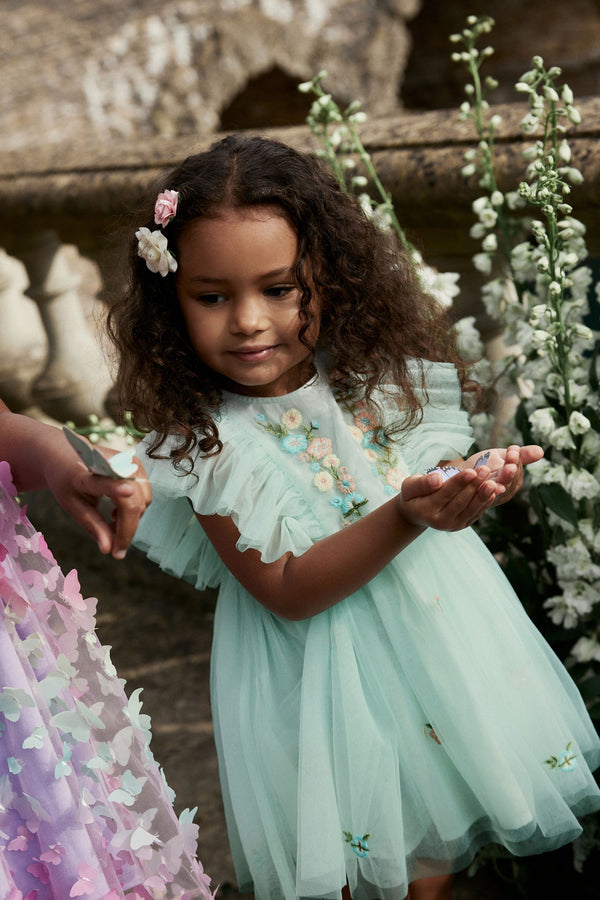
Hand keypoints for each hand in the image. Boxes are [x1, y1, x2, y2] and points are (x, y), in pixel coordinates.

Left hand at [43, 444, 151, 558]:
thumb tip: (109, 550)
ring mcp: (128, 462)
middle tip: (115, 550)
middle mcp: (112, 464)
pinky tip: (116, 513)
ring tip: (111, 525)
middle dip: (127, 530)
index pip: (102, 480)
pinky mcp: (138, 465)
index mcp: (86, 474)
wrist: (67, 455)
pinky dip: (135, 510)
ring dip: (132, 520)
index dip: (115, 487)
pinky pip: (145, 496)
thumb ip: (92, 526)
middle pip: (131, 502)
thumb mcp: (71, 505)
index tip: (126, 491)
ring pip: (142, 501)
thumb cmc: (66, 481)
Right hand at [398, 464, 500, 531]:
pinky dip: (485, 503)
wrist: (416, 512)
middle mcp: (440, 522)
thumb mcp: (410, 485)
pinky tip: (494, 492)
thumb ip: (422, 483)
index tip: (472, 470)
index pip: (446, 494)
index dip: (459, 482)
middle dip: (474, 485)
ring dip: (483, 495)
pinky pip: (476, 513)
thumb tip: (437, 479)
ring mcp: (453, 526)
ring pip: (471, 509)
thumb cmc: (413, 494)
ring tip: (493, 482)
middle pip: (461, 502)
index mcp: (426, 511)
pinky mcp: (462, 525)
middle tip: (486, 470)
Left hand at [464, 444, 543, 505]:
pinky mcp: (478, 498)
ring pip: (498, 488)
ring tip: (501, 474)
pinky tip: (486, 484)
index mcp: (514, 480)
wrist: (464, 474)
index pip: (517, 470)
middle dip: (510, 471)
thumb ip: (521, 455)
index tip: (513, 450)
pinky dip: (485, 490)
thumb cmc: (486, 464)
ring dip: (500, 481)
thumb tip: (541, 451)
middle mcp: (505, 491)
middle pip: (509, 481)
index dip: (515, 460)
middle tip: (511, 463)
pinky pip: (483, 495)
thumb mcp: (503, 456)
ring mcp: (492, 496)